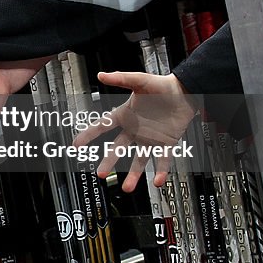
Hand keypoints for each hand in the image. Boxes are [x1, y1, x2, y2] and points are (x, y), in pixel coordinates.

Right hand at [72, 71, 197, 192]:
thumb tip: (101, 74)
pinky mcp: (166, 143)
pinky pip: (162, 160)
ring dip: (133, 175)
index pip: (102, 126)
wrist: (186, 92)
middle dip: (108, 162)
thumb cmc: (163, 85)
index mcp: (125, 115)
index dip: (88, 135)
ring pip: (139, 160)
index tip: (76, 145)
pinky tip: (157, 181)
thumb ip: (121, 78)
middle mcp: (135, 130)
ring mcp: (150, 138)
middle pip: (118, 149)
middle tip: (99, 174)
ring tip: (127, 188)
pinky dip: (160, 172)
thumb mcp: (140, 80)